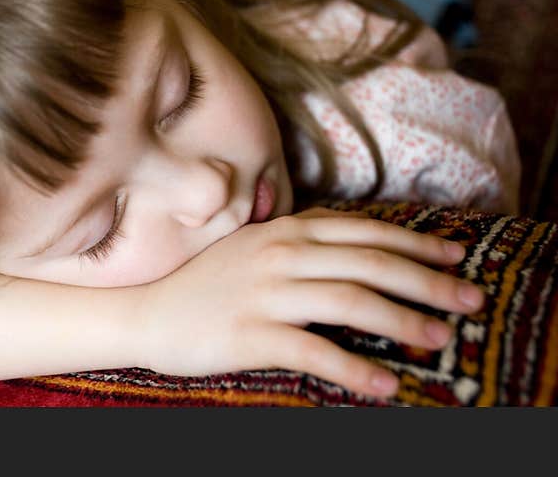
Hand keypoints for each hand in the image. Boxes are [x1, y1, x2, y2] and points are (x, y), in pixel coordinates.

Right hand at [136, 207, 481, 397]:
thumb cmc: (207, 281)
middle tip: (470, 301)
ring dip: (403, 322)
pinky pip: (313, 350)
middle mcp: (281, 254)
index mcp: (286, 230)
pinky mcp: (250, 334)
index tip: (456, 258)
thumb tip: (355, 245)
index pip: (365, 231)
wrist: (147, 311)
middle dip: (428, 281)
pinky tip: (385, 388)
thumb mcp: (254, 246)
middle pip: (369, 263)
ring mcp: (265, 293)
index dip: (416, 243)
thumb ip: (301, 240)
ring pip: (350, 301)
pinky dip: (354, 369)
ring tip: (440, 341)